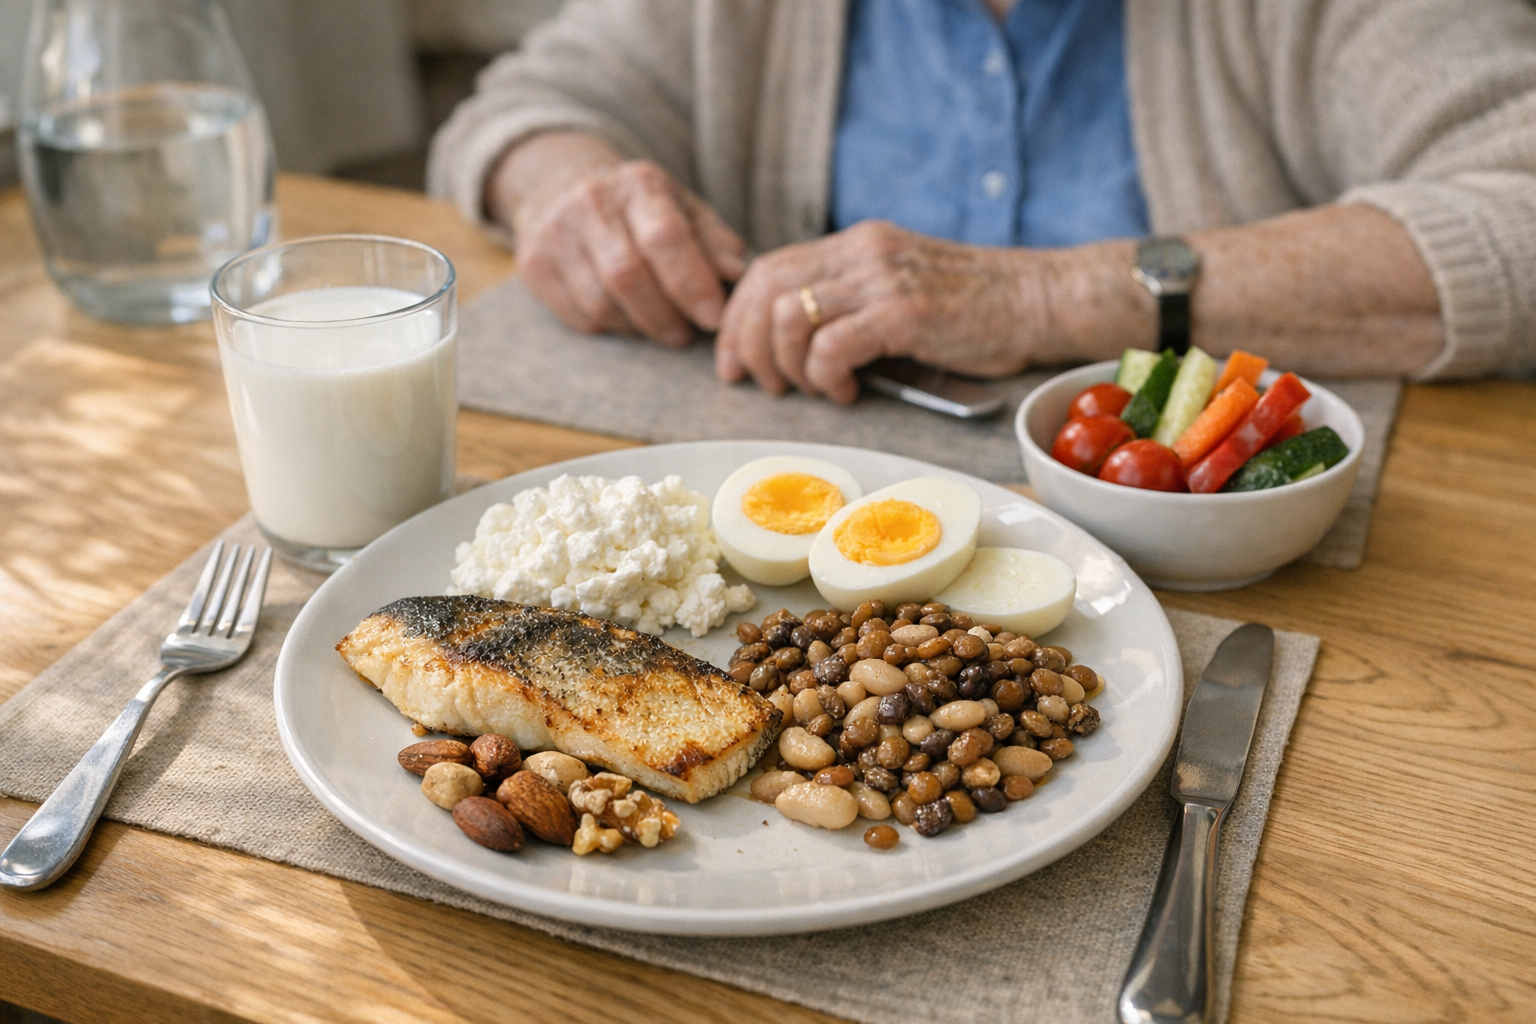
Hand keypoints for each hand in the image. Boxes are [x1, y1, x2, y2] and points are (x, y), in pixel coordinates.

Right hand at [514, 159, 747, 346]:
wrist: (561, 187)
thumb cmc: (638, 209)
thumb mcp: (682, 210)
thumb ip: (714, 242)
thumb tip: (738, 273)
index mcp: (638, 184)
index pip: (664, 237)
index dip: (692, 283)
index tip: (714, 317)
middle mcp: (590, 202)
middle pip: (628, 275)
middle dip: (665, 315)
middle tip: (686, 334)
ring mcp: (555, 232)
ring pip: (601, 302)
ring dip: (639, 326)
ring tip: (661, 326)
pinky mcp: (533, 263)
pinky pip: (579, 315)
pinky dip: (612, 327)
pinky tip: (627, 318)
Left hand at [714, 221, 1048, 402]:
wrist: (1041, 300)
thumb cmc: (977, 310)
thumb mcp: (901, 292)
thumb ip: (853, 304)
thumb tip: (795, 346)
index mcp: (857, 244)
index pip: (767, 268)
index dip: (737, 318)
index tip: (735, 361)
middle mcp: (862, 252)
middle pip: (764, 288)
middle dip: (747, 343)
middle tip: (760, 384)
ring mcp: (882, 279)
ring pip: (789, 317)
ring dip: (786, 365)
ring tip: (814, 390)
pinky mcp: (903, 312)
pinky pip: (831, 346)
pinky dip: (824, 376)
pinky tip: (847, 391)